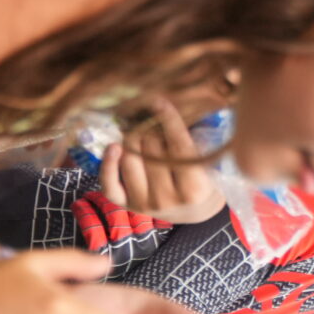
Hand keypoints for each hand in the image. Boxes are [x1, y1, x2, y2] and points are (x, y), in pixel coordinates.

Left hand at [102, 99, 227, 224]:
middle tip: (153, 119)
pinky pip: (109, 184)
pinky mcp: (126, 205)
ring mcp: (144, 204)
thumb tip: (163, 109)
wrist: (194, 212)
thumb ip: (191, 141)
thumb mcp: (206, 163)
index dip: (168, 119)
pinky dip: (107, 164)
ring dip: (132, 138)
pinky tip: (113, 146)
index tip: (160, 101)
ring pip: (130, 159)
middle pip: (151, 148)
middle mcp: (167, 199)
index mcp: (193, 189)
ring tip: (139, 130)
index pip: (178, 145)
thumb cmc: (202, 180)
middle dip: (151, 127)